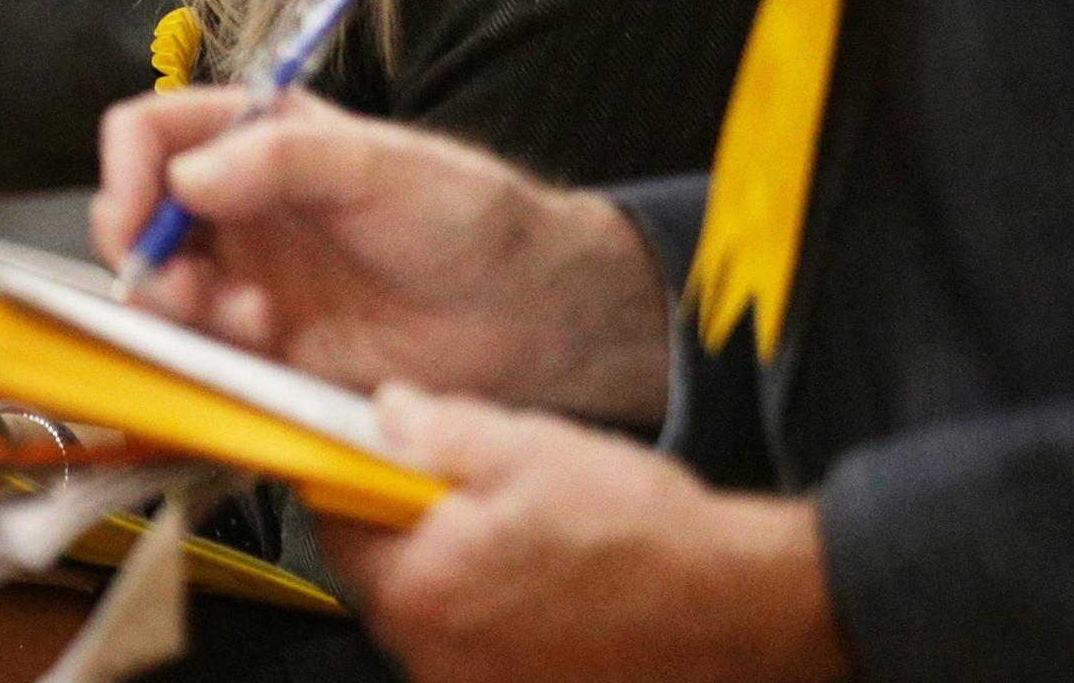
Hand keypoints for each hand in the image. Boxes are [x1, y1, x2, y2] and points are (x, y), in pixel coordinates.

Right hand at [92, 91, 671, 423]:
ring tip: (235, 312)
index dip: (128, 169)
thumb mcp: (379, 165)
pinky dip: (208, 346)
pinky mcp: (265, 345)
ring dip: (172, 302)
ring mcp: (248, 276)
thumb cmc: (468, 219)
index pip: (152, 134)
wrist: (528, 314)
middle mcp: (239, 206)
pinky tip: (263, 334)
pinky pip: (199, 348)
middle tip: (168, 277)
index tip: (139, 212)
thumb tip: (186, 176)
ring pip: (157, 287)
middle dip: (139, 248)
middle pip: (136, 215)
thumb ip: (282, 158)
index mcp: (256, 138)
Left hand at [321, 387, 843, 682]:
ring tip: (530, 542)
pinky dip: (501, 619)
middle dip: (413, 531)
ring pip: (435, 616)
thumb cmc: (641, 534)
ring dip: (460, 576)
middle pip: (383, 578)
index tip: (380, 461)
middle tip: (471, 494)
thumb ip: (435, 431)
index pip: (335, 528)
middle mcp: (434, 658)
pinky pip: (482, 651)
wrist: (739, 607)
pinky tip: (552, 589)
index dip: (356, 483)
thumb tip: (385, 414)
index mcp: (419, 591)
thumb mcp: (527, 448)